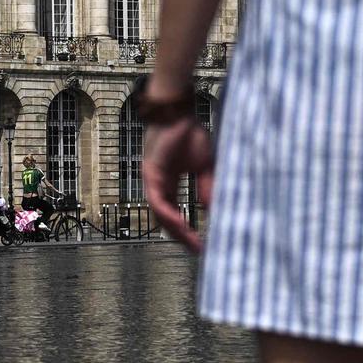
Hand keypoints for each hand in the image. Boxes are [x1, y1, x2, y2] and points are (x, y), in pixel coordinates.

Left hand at [143, 115, 214, 252]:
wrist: (179, 112)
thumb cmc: (189, 134)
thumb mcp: (205, 166)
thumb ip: (207, 187)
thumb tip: (213, 210)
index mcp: (169, 184)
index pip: (176, 214)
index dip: (187, 230)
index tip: (202, 244)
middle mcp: (158, 186)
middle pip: (166, 220)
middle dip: (182, 237)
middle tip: (198, 250)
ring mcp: (152, 181)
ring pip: (160, 214)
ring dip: (176, 230)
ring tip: (192, 242)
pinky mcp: (150, 174)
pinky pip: (157, 200)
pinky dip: (168, 214)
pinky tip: (180, 224)